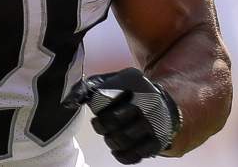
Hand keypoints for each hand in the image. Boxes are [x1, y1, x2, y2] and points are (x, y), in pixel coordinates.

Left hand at [64, 68, 180, 163]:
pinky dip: (121, 155)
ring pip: (123, 140)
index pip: (108, 103)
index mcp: (135, 87)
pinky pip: (133, 156)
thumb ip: (96, 85)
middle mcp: (146, 107)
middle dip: (102, 126)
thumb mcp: (118, 80)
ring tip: (110, 135)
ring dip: (110, 141)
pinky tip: (117, 149)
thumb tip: (74, 98)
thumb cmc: (132, 93)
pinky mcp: (156, 143)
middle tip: (101, 124)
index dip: (98, 112)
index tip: (97, 112)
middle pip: (115, 122)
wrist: (163, 104)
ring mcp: (153, 126)